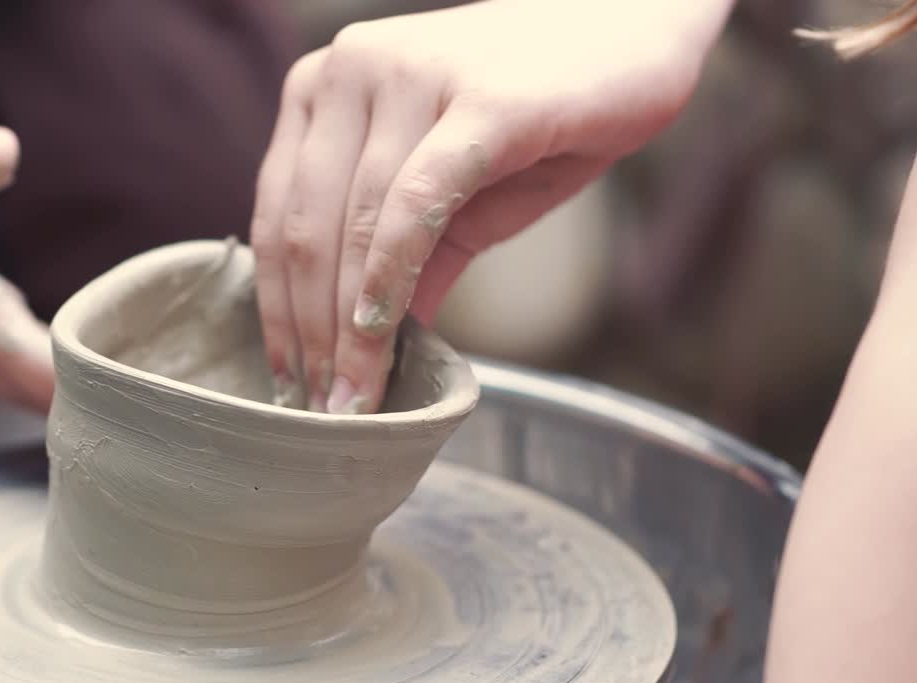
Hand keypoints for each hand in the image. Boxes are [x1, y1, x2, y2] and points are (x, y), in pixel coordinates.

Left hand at [251, 0, 712, 412]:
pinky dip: (392, 278)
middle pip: (305, 229)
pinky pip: (415, 206)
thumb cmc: (543, 106)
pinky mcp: (477, 99)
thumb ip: (411, 258)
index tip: (290, 379)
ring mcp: (408, 75)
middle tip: (323, 410)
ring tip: (355, 397)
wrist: (640, 23)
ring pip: (354, 226)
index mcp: (325, 88)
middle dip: (310, 335)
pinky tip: (385, 336)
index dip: (278, 309)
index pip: (276, 216)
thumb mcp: (459, 192)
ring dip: (348, 327)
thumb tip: (368, 346)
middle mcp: (350, 71)